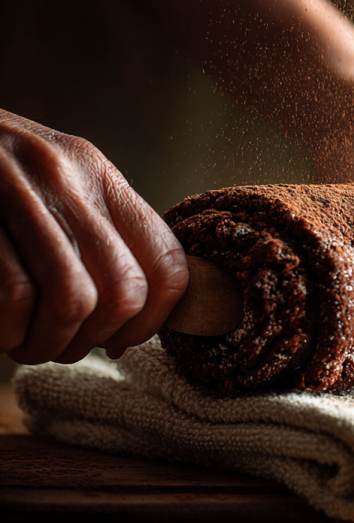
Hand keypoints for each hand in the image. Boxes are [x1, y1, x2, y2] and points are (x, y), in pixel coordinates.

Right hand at [0, 110, 188, 364]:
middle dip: (95, 337)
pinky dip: (10, 331)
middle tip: (64, 346)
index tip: (120, 341)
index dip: (153, 319)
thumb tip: (132, 317)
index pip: (166, 259)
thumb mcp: (54, 188)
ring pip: (74, 299)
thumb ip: (97, 235)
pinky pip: (16, 294)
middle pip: (125, 289)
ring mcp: (20, 190)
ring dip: (51, 343)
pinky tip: (2, 331)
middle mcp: (69, 178)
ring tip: (28, 345)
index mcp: (100, 176)